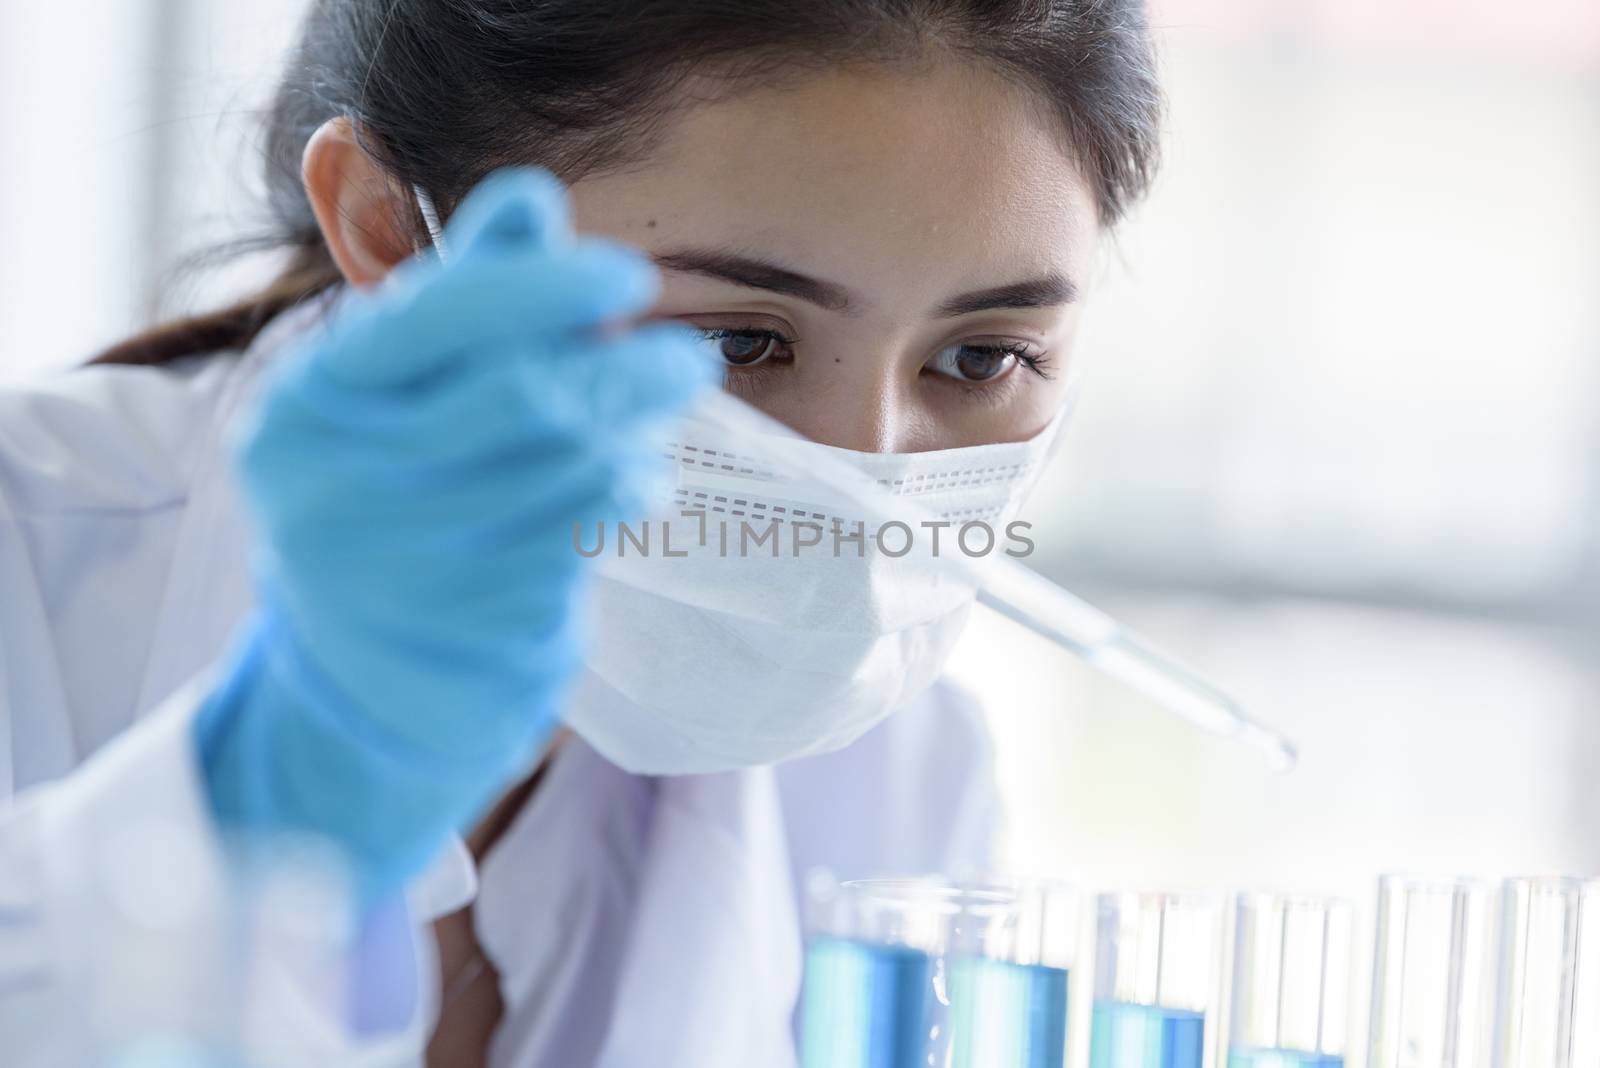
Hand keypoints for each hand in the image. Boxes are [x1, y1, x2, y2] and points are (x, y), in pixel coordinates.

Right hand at [194, 168, 711, 896]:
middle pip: (522, 394)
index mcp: (310, 406)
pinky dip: (623, 486)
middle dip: (624, 363)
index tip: (626, 272)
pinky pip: (583, 527)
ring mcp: (411, 562)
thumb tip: (535, 201)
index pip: (435, 316)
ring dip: (636, 424)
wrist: (363, 685)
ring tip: (666, 403)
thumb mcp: (388, 402)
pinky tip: (638, 474)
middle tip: (686, 353)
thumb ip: (457, 300)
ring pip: (567, 462)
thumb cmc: (384, 506)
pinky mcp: (476, 622)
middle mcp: (344, 483)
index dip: (542, 287)